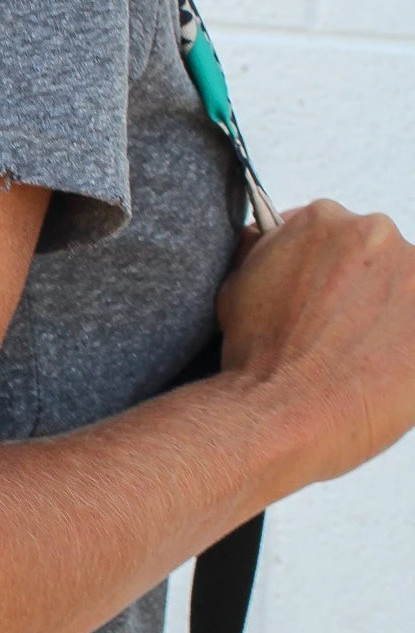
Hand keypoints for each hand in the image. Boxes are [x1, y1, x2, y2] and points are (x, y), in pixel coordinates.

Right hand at [217, 200, 414, 486]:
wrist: (280, 413)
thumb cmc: (257, 358)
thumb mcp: (236, 284)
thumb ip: (264, 253)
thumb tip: (268, 242)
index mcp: (324, 219)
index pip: (334, 234)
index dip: (324, 272)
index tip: (319, 299)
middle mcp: (376, 235)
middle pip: (375, 259)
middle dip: (359, 291)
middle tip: (336, 332)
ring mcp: (414, 277)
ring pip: (405, 294)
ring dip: (387, 319)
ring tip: (359, 358)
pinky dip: (404, 351)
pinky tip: (382, 371)